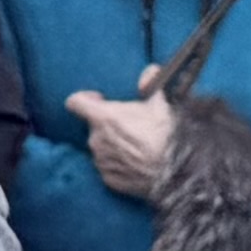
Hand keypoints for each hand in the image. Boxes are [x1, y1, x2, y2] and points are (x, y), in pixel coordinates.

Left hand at [69, 76, 179, 198]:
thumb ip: (152, 83)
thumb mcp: (161, 103)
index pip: (74, 103)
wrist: (176, 171)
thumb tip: (150, 71)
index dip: (85, 98)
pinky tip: (136, 162)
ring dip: (112, 144)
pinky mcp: (108, 179)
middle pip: (93, 126)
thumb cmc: (165, 135)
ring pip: (100, 148)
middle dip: (107, 124)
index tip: (99, 99)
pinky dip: (118, 164)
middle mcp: (96, 140)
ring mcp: (101, 161)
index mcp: (103, 118)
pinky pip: (108, 168)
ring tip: (135, 145)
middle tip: (129, 125)